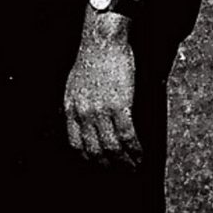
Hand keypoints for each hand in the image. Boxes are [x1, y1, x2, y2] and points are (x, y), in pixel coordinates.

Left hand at [64, 20, 140, 165]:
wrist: (102, 41)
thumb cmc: (92, 58)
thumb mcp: (73, 84)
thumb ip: (76, 105)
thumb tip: (82, 121)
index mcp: (70, 108)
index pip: (76, 143)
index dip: (88, 158)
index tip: (99, 164)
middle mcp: (83, 113)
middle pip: (95, 150)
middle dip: (109, 165)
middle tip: (120, 171)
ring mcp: (100, 111)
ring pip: (113, 147)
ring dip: (125, 161)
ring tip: (134, 167)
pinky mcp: (119, 106)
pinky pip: (128, 136)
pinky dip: (136, 150)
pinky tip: (141, 155)